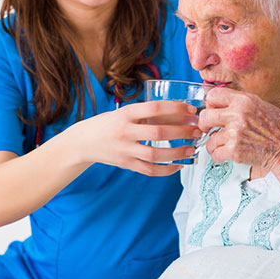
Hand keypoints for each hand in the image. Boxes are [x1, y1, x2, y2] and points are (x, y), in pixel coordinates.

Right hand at [71, 100, 201, 175]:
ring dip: (177, 153)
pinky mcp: (125, 164)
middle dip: (182, 132)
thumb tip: (179, 114)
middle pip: (158, 133)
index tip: (191, 110)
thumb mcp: (123, 112)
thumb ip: (146, 114)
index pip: (154, 108)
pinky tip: (178, 166)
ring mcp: (125, 150)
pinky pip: (149, 170)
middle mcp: (125, 131)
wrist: (82, 142)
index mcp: (125, 113)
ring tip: (191, 150)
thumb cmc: (108, 124)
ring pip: (155, 155)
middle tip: (197, 131)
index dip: (175, 108)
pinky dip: (166, 170)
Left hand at [198, 87, 279, 170]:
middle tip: (208, 129)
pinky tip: (228, 154)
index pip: (213, 96)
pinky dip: (219, 157)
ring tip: (225, 145)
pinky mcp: (234, 151)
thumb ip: (241, 104)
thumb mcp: (261, 106)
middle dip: (205, 125)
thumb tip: (222, 105)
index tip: (212, 111)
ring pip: (209, 140)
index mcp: (244, 101)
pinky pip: (215, 154)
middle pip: (205, 117)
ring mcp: (235, 133)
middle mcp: (237, 115)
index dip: (210, 105)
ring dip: (215, 145)